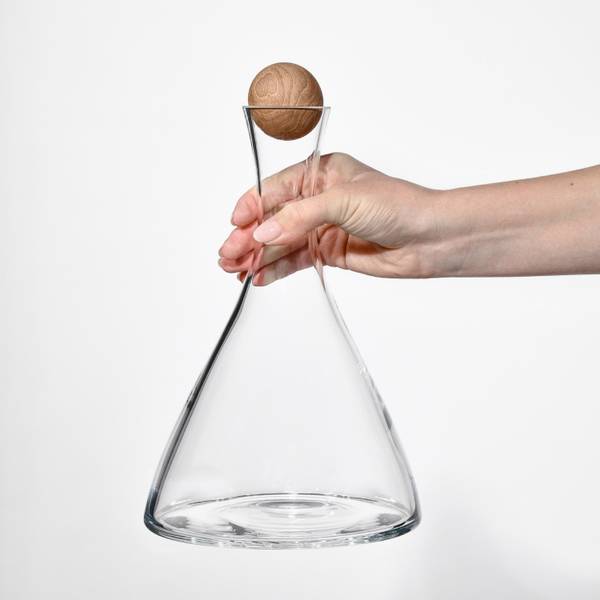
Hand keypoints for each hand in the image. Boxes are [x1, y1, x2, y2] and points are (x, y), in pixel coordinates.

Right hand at [218, 153, 439, 284]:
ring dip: (258, 255)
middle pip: (273, 218)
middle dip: (249, 237)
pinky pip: (296, 260)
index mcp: (320, 173)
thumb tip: (263, 234)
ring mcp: (322, 227)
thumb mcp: (343, 200)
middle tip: (228, 257)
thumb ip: (299, 217)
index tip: (235, 225)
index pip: (275, 189)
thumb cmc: (398, 205)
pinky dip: (277, 268)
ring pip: (281, 242)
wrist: (430, 239)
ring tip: (236, 270)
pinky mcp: (329, 252)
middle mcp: (318, 200)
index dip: (252, 207)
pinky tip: (260, 276)